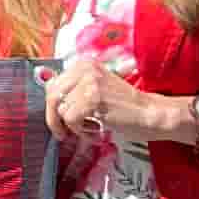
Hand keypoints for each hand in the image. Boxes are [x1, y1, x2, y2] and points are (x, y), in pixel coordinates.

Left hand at [40, 60, 196, 149]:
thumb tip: (48, 103)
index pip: (52, 85)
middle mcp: (85, 69)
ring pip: (61, 111)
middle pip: (52, 97)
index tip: (59, 121)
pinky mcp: (93, 99)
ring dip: (72, 126)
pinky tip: (95, 131)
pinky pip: (70, 119)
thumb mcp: (96, 89)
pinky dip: (80, 130)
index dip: (53, 107)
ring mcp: (89, 83)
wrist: (151, 113)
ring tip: (91, 128)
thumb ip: (74, 91)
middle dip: (54, 119)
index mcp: (83, 64)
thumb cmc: (124, 107)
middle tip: (64, 133)